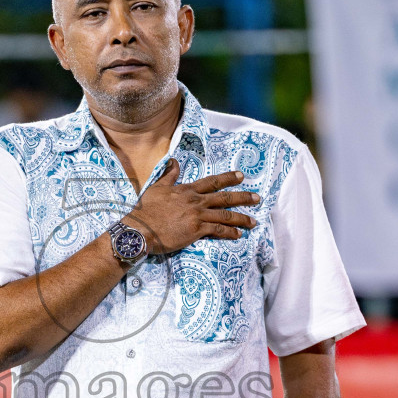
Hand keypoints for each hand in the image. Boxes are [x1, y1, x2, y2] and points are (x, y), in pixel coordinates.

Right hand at [126, 159, 258, 254]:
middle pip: (224, 198)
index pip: (212, 182)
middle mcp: (195, 201)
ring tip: (253, 222)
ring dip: (241, 218)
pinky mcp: (196, 230)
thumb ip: (169, 176)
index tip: (241, 176)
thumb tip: (174, 162)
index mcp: (187, 190)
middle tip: (257, 198)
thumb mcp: (157, 188)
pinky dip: (229, 233)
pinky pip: (218, 230)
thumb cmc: (146, 210)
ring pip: (225, 215)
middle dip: (243, 197)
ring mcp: (197, 215)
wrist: (140, 228)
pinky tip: (238, 235)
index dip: (228, 178)